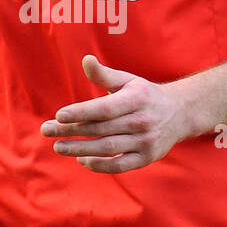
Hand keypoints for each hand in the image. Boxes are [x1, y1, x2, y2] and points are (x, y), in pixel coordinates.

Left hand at [40, 54, 189, 172]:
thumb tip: (85, 60)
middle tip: (46, 130)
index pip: (105, 108)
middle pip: (101, 129)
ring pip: (108, 148)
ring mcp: (146, 142)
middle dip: (71, 131)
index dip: (81, 112)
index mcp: (137, 99)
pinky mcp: (146, 158)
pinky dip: (99, 165)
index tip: (59, 115)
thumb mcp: (127, 81)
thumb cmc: (144, 95)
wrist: (179, 114)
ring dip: (80, 149)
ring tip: (58, 146)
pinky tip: (81, 159)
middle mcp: (142, 121)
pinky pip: (119, 165)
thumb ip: (104, 74)